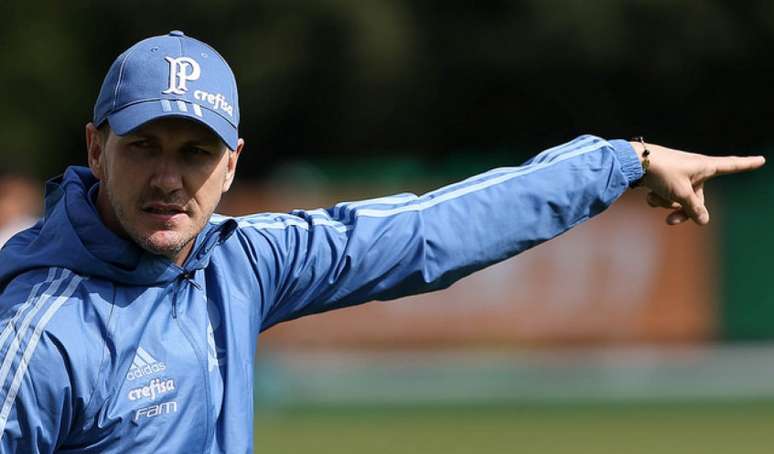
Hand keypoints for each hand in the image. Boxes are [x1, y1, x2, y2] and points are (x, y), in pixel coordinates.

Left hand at [630, 141, 765, 225]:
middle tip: (671, 222)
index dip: (746, 164)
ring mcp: (679, 175)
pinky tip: (648, 193)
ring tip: (655, 197)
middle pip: (697, 198)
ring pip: (679, 199)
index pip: (731, 165)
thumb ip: (694, 208)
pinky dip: (658, 197)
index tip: (761, 160)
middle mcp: (694, 169)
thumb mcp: (681, 193)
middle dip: (684, 211)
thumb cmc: (662, 172)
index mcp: (705, 166)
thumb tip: (704, 221)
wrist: (633, 162)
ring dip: (667, 203)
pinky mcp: (664, 178)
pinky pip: (667, 195)